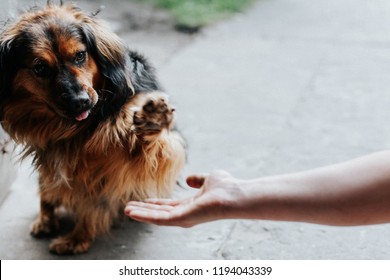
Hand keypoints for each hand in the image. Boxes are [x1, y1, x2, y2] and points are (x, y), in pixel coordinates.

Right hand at [124, 170, 238, 226]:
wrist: (234, 194)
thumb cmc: (226, 187)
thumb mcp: (208, 179)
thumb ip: (198, 180)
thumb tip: (188, 179)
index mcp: (190, 205)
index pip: (168, 206)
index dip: (153, 204)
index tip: (140, 201)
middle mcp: (185, 214)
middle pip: (160, 213)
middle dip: (144, 210)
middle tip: (128, 208)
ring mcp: (183, 218)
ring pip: (157, 218)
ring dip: (141, 214)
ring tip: (126, 211)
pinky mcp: (182, 219)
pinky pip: (159, 219)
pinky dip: (145, 216)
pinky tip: (133, 213)